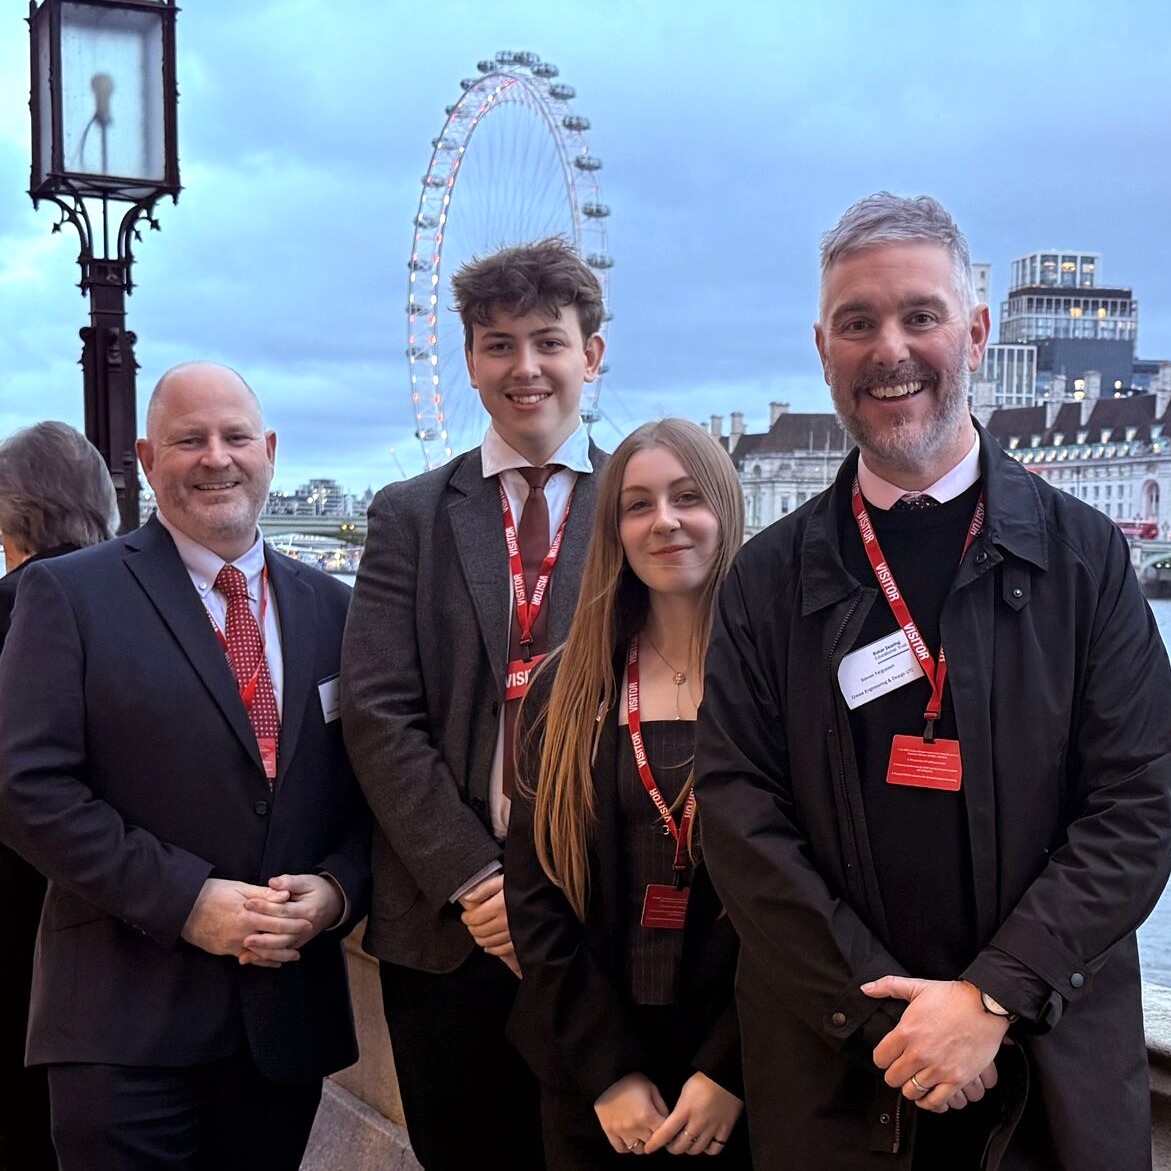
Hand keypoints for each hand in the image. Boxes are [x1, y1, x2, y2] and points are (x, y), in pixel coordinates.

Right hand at [181, 878, 304, 966]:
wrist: (182, 908)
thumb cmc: (211, 892)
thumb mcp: (239, 888)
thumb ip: (263, 894)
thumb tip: (285, 896)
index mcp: (248, 915)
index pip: (277, 921)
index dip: (294, 922)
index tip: (308, 922)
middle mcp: (242, 933)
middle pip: (273, 939)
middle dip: (292, 938)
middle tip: (306, 936)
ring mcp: (233, 944)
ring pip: (262, 954)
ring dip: (279, 955)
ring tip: (293, 955)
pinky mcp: (224, 951)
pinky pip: (247, 958)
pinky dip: (261, 961)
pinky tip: (272, 962)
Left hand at [240, 874, 343, 965]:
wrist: (333, 903)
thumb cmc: (317, 889)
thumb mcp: (306, 881)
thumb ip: (289, 882)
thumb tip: (272, 882)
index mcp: (308, 911)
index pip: (283, 911)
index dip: (265, 907)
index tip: (247, 903)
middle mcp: (306, 928)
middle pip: (282, 936)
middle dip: (262, 937)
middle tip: (243, 935)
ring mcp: (302, 939)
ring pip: (281, 949)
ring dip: (262, 951)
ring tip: (244, 948)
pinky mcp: (297, 944)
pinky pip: (281, 954)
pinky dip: (265, 957)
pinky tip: (250, 957)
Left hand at [459, 874, 519, 976]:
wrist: (549, 895)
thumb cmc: (526, 885)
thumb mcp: (504, 880)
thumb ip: (484, 888)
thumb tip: (467, 898)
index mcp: (499, 905)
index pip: (474, 918)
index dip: (466, 918)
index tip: (466, 915)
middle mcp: (505, 921)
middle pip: (479, 931)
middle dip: (472, 927)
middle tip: (471, 923)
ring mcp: (513, 933)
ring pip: (488, 942)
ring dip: (480, 938)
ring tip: (479, 932)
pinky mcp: (521, 941)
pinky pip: (501, 950)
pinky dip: (492, 949)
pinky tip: (489, 946)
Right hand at [594, 1073, 668, 1154]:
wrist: (606, 1077)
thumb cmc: (630, 1081)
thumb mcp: (650, 1087)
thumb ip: (661, 1106)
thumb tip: (667, 1121)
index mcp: (648, 1116)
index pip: (664, 1134)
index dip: (665, 1132)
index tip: (663, 1127)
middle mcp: (636, 1128)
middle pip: (651, 1143)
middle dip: (654, 1137)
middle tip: (652, 1129)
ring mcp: (621, 1132)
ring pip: (637, 1149)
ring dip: (641, 1143)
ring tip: (641, 1134)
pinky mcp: (609, 1132)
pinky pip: (621, 1149)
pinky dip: (627, 1147)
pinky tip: (629, 1137)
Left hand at [644, 1070, 741, 1155]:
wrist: (726, 1075)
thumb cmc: (703, 1079)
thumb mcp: (685, 1091)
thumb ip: (679, 1109)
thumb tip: (673, 1123)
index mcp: (685, 1110)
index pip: (666, 1132)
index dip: (655, 1143)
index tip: (649, 1148)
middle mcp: (697, 1122)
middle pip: (680, 1146)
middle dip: (672, 1147)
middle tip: (670, 1144)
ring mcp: (712, 1128)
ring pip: (696, 1149)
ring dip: (688, 1149)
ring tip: (687, 1143)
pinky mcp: (725, 1130)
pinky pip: (714, 1149)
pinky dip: (708, 1149)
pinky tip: (705, 1144)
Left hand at [862, 976, 1009, 1111]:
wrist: (984, 1005)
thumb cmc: (952, 997)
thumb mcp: (916, 986)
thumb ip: (888, 986)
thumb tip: (866, 988)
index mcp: (905, 1032)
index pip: (880, 1059)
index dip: (883, 1058)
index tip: (889, 1056)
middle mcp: (919, 1053)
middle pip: (893, 1079)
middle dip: (895, 1074)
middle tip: (902, 1069)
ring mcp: (938, 1068)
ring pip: (911, 1092)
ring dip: (911, 1088)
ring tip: (916, 1080)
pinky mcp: (956, 1079)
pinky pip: (935, 1101)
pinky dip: (930, 1101)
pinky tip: (929, 1093)